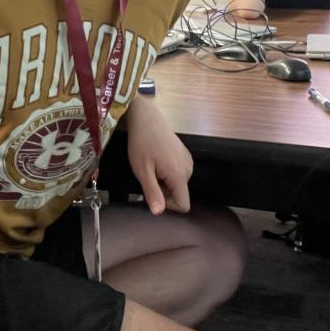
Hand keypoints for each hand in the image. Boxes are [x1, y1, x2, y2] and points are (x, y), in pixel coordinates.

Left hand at [124, 98, 192, 213]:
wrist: (146, 117)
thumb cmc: (141, 143)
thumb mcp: (142, 170)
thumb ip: (152, 192)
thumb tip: (159, 213)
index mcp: (179, 175)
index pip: (183, 205)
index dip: (168, 205)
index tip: (153, 193)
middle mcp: (188, 169)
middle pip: (180, 194)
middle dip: (164, 192)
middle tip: (148, 175)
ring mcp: (188, 160)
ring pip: (179, 184)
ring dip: (164, 182)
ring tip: (151, 166)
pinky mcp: (185, 154)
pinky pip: (179, 173)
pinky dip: (168, 173)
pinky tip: (157, 160)